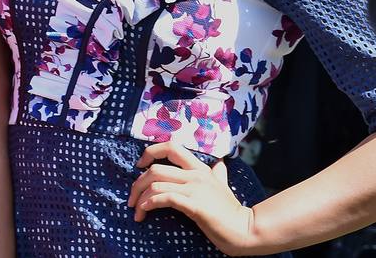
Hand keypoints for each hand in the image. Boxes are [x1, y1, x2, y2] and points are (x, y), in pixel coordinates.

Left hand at [129, 142, 260, 254]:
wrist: (245, 230)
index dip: (150, 152)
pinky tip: (145, 212)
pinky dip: (149, 204)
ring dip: (139, 197)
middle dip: (136, 183)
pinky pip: (164, 198)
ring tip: (136, 210)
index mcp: (200, 168)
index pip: (171, 147)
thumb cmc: (231, 210)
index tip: (139, 165)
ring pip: (155, 184)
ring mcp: (195, 189)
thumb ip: (218, 173)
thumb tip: (221, 162)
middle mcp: (195, 174)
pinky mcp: (194, 205)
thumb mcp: (223, 186)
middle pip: (155, 169)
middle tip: (131, 199)